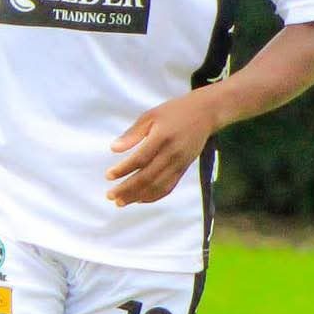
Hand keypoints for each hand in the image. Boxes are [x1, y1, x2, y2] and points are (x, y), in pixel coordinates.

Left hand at [105, 90, 223, 205]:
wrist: (205, 114)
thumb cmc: (174, 112)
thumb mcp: (150, 115)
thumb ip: (132, 133)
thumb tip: (113, 148)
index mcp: (162, 137)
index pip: (140, 159)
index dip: (123, 170)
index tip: (108, 176)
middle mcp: (172, 154)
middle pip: (147, 177)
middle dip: (127, 189)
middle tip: (110, 196)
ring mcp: (180, 163)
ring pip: (157, 186)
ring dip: (138, 196)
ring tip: (120, 202)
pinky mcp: (184, 169)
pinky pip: (168, 187)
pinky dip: (153, 196)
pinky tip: (139, 199)